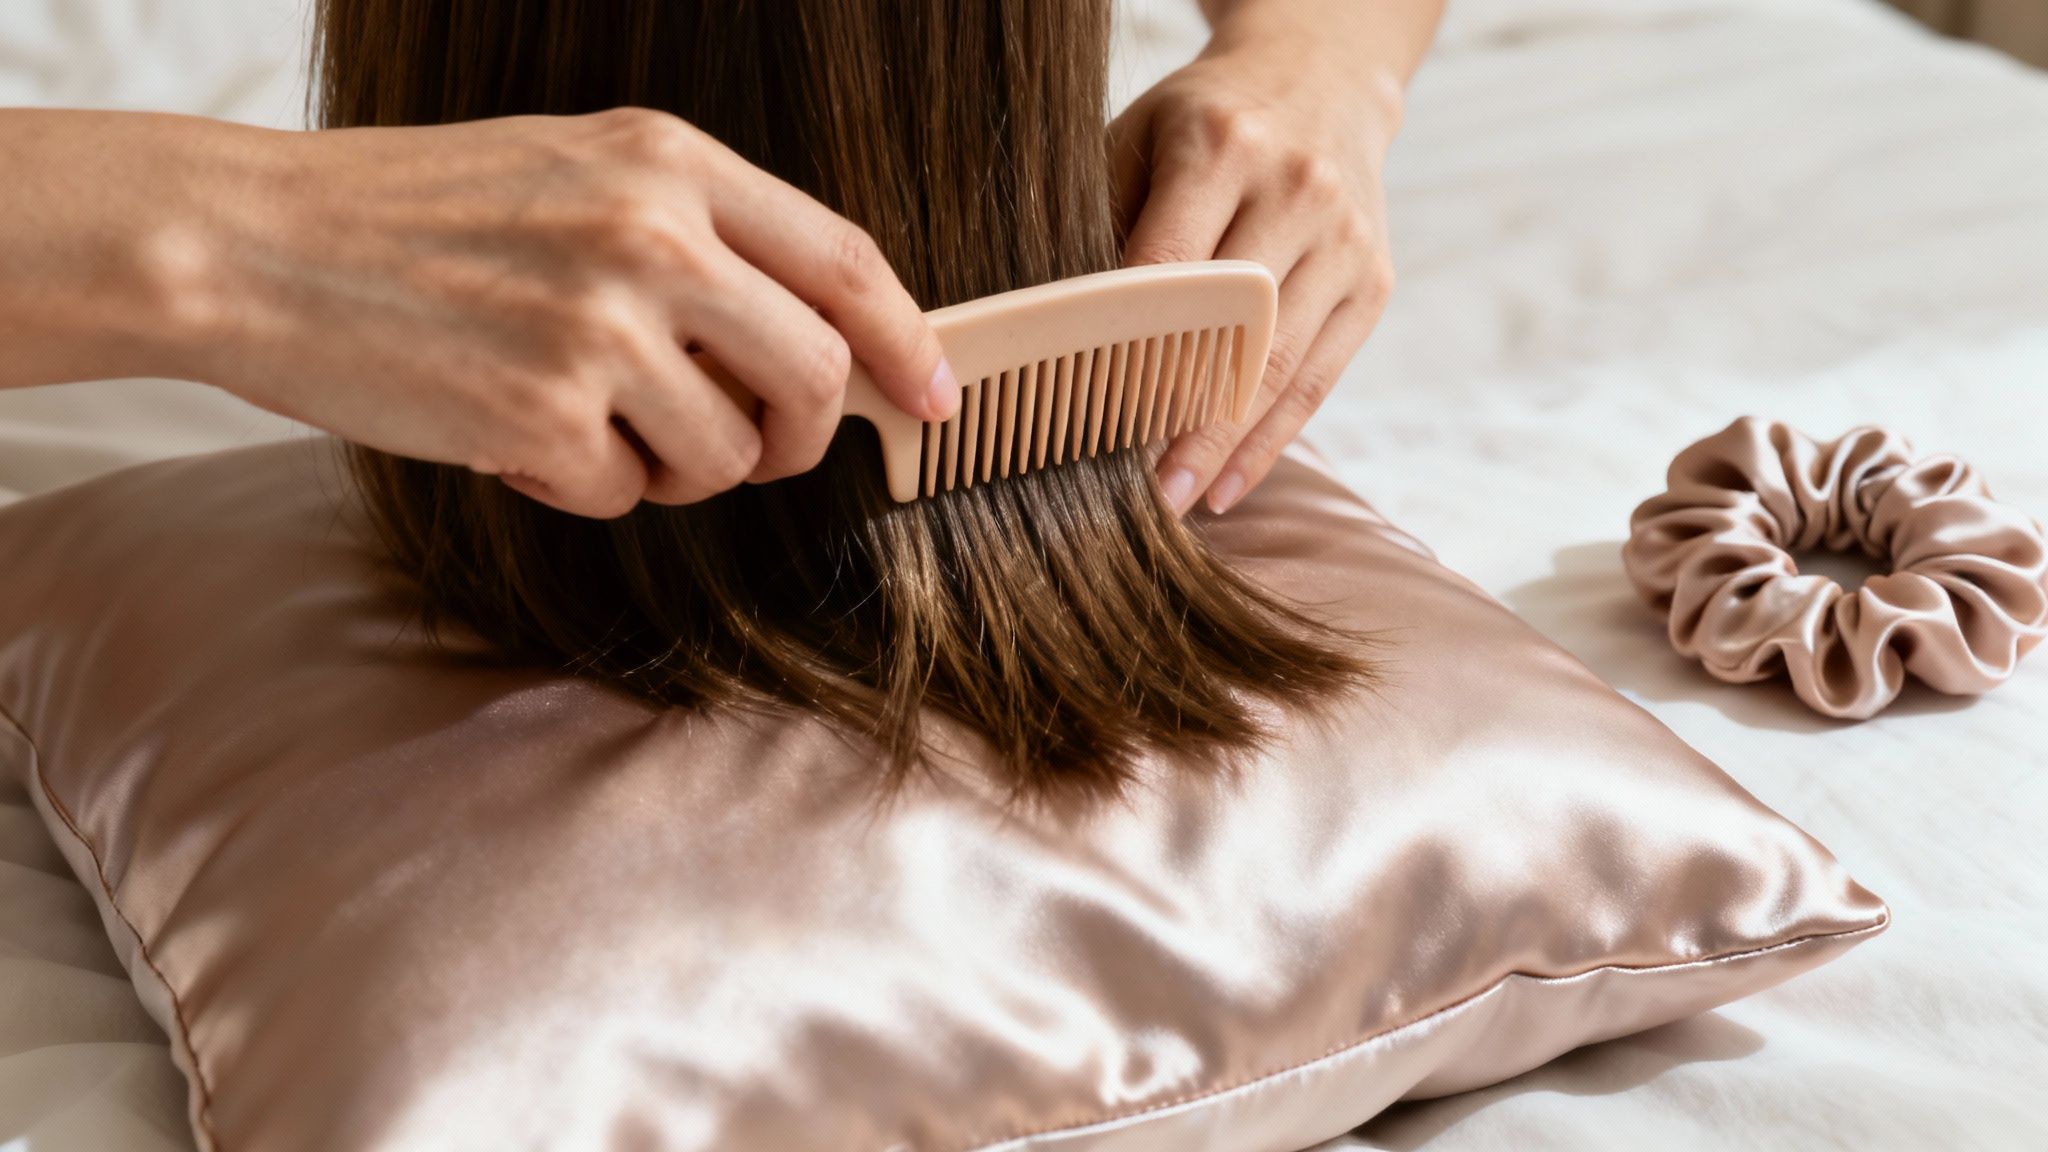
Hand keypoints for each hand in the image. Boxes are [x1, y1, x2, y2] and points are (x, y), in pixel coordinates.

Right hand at [0, 108, 956, 517]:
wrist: (253, 244)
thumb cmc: (417, 214)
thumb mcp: (575, 173)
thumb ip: (699, 235)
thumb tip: (817, 335)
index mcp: (670, 164)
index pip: (847, 260)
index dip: (908, 340)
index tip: (936, 398)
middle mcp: (652, 237)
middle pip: (818, 377)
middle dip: (802, 438)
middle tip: (754, 452)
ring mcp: (600, 329)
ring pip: (727, 456)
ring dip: (676, 469)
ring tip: (589, 424)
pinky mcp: (542, 416)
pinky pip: (623, 494)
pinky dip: (582, 486)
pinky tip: (511, 434)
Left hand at [1111, 21, 1402, 514]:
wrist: (1324, 78)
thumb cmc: (1205, 119)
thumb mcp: (1140, 137)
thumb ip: (1099, 220)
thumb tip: (1047, 329)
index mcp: (1224, 147)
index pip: (1169, 269)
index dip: (1131, 349)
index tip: (1089, 417)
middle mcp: (1297, 191)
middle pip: (1232, 328)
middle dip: (1180, 416)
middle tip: (1131, 489)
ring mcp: (1345, 241)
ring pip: (1280, 365)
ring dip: (1224, 445)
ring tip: (1176, 501)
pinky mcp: (1373, 283)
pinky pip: (1319, 379)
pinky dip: (1271, 439)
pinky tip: (1227, 485)